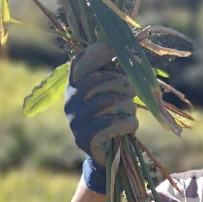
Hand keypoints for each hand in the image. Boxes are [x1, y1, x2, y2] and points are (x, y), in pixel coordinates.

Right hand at [64, 42, 138, 180]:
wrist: (105, 155)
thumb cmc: (111, 118)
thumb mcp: (111, 94)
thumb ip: (114, 74)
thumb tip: (125, 48)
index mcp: (73, 86)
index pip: (81, 62)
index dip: (98, 52)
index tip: (114, 46)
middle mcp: (70, 101)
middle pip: (102, 81)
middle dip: (124, 85)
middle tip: (132, 93)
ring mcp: (76, 120)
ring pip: (112, 102)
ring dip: (128, 107)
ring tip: (129, 114)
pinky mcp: (85, 138)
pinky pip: (114, 123)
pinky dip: (128, 124)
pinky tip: (129, 127)